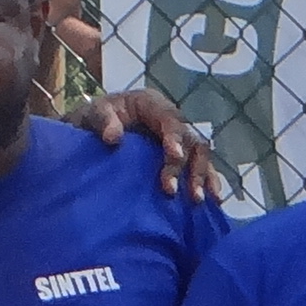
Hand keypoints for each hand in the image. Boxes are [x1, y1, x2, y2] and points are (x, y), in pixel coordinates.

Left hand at [76, 85, 224, 200]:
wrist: (93, 131)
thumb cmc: (95, 119)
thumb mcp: (94, 114)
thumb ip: (103, 121)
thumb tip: (113, 137)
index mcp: (152, 104)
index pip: (170, 119)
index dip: (175, 137)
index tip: (174, 155)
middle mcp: (171, 120)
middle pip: (190, 140)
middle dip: (187, 165)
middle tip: (171, 190)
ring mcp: (178, 139)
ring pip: (200, 155)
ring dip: (202, 177)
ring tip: (198, 200)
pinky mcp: (180, 157)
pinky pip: (200, 168)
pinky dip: (208, 183)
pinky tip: (213, 202)